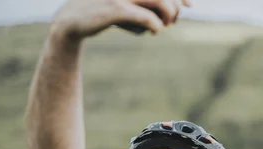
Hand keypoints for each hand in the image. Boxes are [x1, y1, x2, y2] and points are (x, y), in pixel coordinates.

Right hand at [52, 0, 190, 38]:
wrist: (72, 20)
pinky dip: (156, 26)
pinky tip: (155, 32)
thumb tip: (179, 8)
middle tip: (172, 21)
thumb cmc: (104, 11)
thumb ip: (147, 4)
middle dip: (174, 7)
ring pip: (160, 1)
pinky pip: (147, 17)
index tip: (190, 4)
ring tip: (164, 26)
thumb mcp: (126, 5)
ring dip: (169, 15)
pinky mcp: (116, 9)